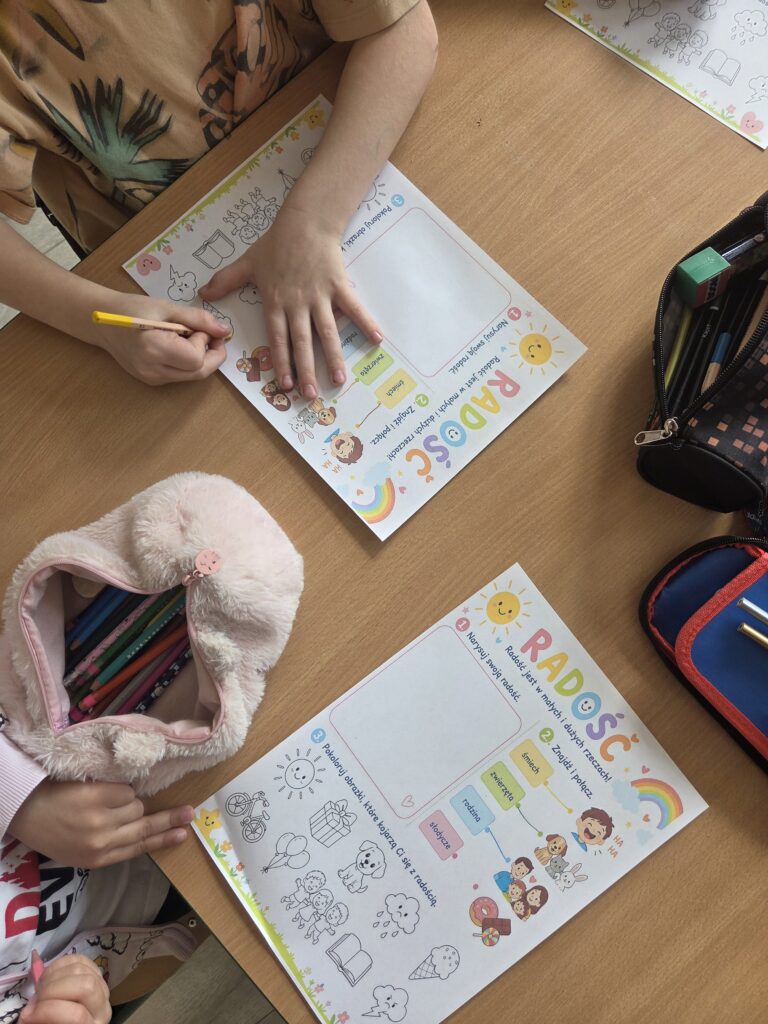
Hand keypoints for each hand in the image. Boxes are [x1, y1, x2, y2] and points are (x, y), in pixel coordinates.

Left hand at [9, 780, 193, 868]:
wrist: (25, 811)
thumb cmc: (51, 830)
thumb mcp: (79, 850)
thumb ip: (109, 844)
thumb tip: (140, 827)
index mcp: (98, 860)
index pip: (139, 848)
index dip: (164, 840)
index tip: (184, 834)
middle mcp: (103, 842)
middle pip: (146, 828)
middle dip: (169, 819)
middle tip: (190, 812)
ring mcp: (102, 819)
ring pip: (135, 805)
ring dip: (126, 801)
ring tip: (103, 802)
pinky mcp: (99, 796)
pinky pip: (124, 790)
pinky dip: (116, 788)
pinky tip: (98, 792)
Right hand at [20, 955, 110, 1023]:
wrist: (67, 1021)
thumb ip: (42, 1020)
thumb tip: (28, 1012)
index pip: (77, 1015)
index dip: (48, 1012)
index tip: (26, 1016)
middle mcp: (103, 1007)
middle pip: (84, 986)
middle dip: (51, 990)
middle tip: (35, 1000)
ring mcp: (102, 987)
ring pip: (80, 969)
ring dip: (52, 976)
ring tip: (39, 990)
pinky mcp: (95, 973)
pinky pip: (79, 959)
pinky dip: (59, 964)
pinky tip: (47, 977)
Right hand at [88, 293, 230, 385]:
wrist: (102, 322)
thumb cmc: (131, 309)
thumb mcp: (167, 307)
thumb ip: (198, 319)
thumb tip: (225, 331)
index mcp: (154, 350)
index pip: (196, 359)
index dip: (205, 343)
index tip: (200, 327)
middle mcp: (153, 370)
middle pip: (199, 373)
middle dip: (212, 355)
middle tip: (210, 335)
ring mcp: (152, 379)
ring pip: (192, 376)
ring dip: (201, 358)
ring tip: (190, 337)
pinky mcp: (152, 380)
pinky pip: (181, 375)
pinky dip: (188, 362)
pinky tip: (179, 346)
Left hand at [200, 206, 381, 399]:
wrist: (304, 221)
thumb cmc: (276, 243)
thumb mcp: (247, 262)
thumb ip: (226, 281)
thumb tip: (203, 293)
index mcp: (275, 302)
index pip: (278, 338)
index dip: (281, 363)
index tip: (284, 385)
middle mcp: (297, 304)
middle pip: (302, 342)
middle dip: (305, 370)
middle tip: (311, 395)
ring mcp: (319, 296)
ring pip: (327, 332)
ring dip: (333, 357)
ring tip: (338, 380)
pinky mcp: (338, 286)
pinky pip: (354, 307)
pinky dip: (366, 322)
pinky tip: (377, 340)